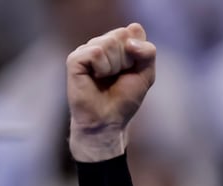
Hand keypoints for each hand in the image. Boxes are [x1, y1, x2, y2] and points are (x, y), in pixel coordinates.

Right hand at [66, 23, 155, 161]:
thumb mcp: (146, 74)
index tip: (131, 71)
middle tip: (118, 77)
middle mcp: (99, 44)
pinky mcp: (75, 59)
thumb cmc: (124, 99)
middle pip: (121, 36)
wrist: (108, 120)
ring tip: (106, 79)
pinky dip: (102, 68)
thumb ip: (147, 51)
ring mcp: (86, 51)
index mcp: (116, 45)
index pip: (133, 32)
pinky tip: (96, 78)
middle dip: (127, 60)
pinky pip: (96, 52)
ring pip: (108, 43)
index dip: (138, 54)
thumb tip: (133, 29)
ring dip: (115, 66)